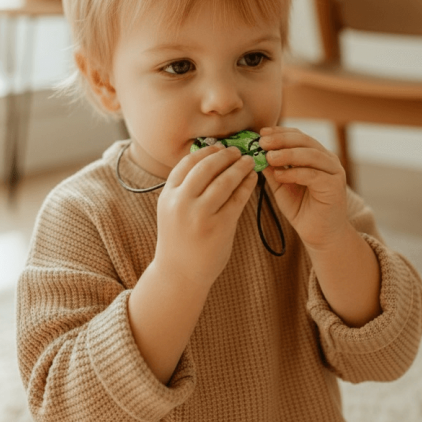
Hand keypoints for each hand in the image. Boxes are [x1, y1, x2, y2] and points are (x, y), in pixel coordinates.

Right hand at [155, 144, 257, 288]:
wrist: (179, 274)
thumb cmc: (179, 239)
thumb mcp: (172, 210)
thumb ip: (185, 188)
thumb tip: (208, 160)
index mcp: (168, 196)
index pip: (187, 163)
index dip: (206, 151)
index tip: (218, 147)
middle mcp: (182, 203)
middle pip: (206, 167)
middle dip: (224, 155)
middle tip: (237, 151)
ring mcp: (200, 215)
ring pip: (224, 180)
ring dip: (239, 167)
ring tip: (248, 162)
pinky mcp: (220, 227)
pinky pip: (237, 199)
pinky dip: (247, 185)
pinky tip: (253, 179)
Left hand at [260, 126, 348, 250]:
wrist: (319, 235)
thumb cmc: (301, 208)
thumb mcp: (281, 185)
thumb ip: (273, 168)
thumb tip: (256, 152)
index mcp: (316, 155)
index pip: (298, 136)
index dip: (279, 132)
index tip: (261, 134)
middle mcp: (327, 159)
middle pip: (304, 141)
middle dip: (282, 140)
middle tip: (262, 142)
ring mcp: (333, 171)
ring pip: (310, 155)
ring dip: (288, 154)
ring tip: (269, 157)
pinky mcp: (335, 186)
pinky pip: (313, 175)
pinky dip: (294, 173)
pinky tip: (279, 176)